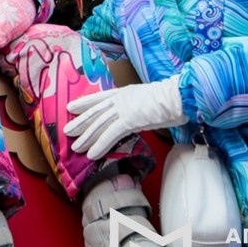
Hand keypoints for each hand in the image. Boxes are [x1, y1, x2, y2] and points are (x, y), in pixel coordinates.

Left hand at [64, 75, 185, 160]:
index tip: (71, 107)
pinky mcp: (130, 119)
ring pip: (99, 124)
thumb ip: (138, 107)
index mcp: (125, 92)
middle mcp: (121, 99)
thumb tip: (136, 115)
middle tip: (66, 131)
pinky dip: (100, 144)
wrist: (181, 96)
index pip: (100, 98)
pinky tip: (91, 154)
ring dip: (86, 137)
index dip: (84, 103)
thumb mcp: (150, 100)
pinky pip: (111, 134)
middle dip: (80, 123)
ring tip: (75, 147)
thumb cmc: (172, 99)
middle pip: (96, 112)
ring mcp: (124, 108)